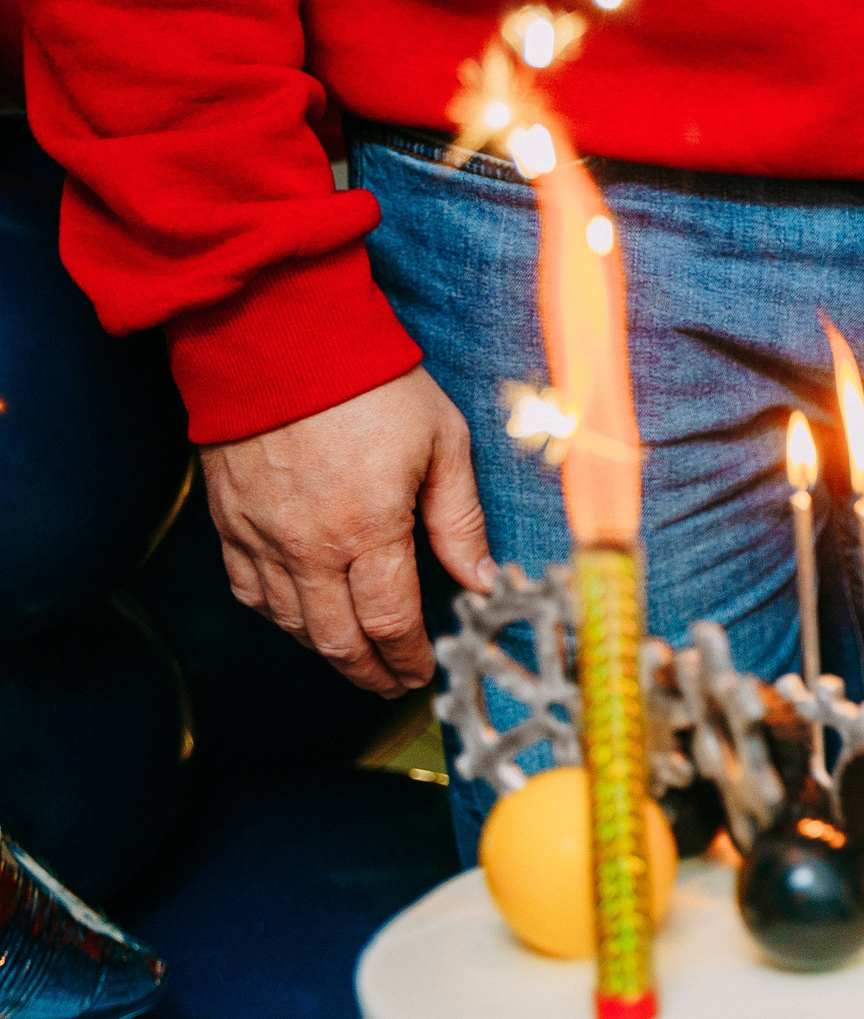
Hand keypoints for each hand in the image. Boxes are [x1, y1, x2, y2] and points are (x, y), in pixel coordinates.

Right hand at [201, 367, 494, 695]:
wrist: (273, 334)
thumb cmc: (368, 382)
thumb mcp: (442, 443)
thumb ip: (460, 521)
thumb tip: (480, 580)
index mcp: (369, 528)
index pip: (392, 622)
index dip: (410, 658)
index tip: (424, 671)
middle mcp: (309, 545)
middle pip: (338, 639)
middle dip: (370, 672)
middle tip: (392, 684)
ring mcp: (262, 535)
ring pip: (290, 623)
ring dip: (326, 651)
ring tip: (356, 660)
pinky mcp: (227, 520)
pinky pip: (248, 590)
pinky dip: (278, 616)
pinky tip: (301, 620)